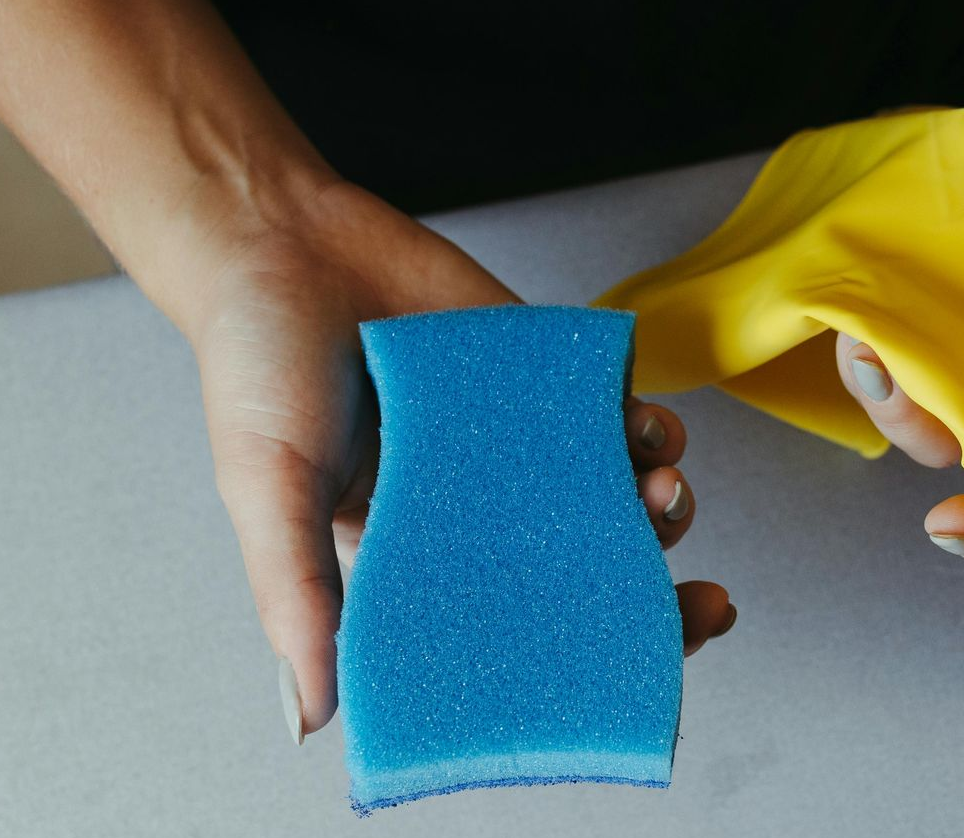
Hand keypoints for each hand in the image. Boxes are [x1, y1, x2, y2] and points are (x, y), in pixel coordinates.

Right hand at [178, 182, 733, 742]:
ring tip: (662, 494)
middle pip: (592, 578)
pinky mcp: (542, 379)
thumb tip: (310, 723)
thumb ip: (295, 598)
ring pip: (620, 498)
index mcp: (420, 564)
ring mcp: (520, 449)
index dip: (586, 667)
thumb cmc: (259, 374)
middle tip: (704, 604)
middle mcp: (480, 516)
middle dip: (661, 598)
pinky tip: (647, 428)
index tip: (646, 682)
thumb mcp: (267, 494)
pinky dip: (648, 429)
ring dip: (662, 509)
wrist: (283, 241)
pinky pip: (617, 416)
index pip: (518, 639)